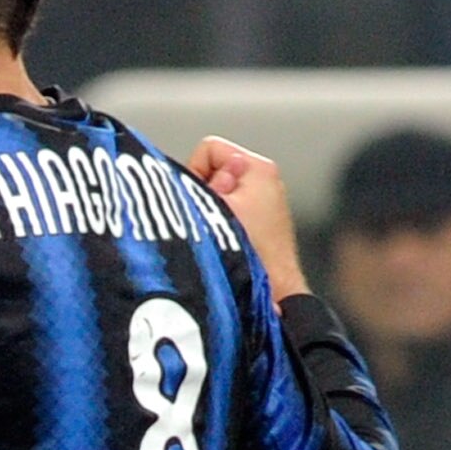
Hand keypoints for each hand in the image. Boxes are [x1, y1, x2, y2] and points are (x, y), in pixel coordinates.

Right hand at [186, 137, 309, 302]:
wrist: (272, 298)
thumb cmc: (247, 255)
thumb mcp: (212, 209)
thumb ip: (194, 184)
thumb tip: (178, 176)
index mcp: (259, 168)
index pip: (208, 150)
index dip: (195, 174)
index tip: (201, 204)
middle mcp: (265, 180)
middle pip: (211, 172)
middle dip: (203, 196)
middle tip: (212, 223)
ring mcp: (264, 203)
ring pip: (217, 195)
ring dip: (211, 214)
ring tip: (221, 237)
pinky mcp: (260, 225)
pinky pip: (228, 213)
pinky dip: (221, 226)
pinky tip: (227, 245)